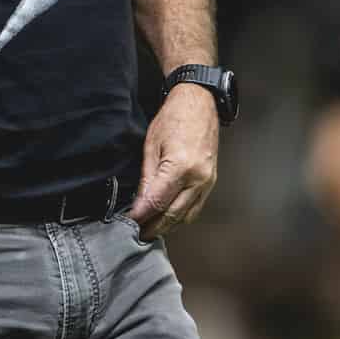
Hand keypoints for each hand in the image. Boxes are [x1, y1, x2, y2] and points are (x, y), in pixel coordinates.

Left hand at [130, 82, 219, 240]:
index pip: (157, 202)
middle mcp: (198, 178)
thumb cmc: (174, 119)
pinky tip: (167, 217)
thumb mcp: (151, 147)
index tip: (128, 223)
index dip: (140, 216)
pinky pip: (196, 208)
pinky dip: (181, 216)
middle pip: (173, 215)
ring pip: (186, 216)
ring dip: (168, 226)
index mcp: (181, 167)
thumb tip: (139, 204)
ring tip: (149, 229)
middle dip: (153, 227)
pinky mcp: (211, 181)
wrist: (199, 103)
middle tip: (136, 234)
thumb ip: (146, 179)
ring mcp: (208, 182)